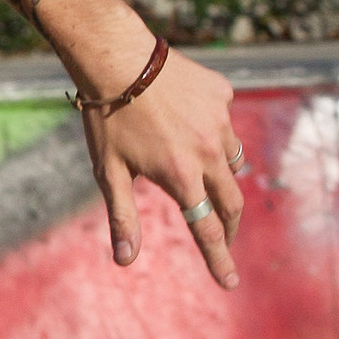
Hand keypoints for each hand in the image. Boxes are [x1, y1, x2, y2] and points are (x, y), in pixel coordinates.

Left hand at [84, 46, 245, 289]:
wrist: (117, 56)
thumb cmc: (106, 118)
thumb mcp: (107, 171)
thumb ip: (122, 216)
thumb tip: (125, 260)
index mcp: (180, 175)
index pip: (205, 228)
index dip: (218, 259)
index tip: (229, 282)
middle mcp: (208, 152)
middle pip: (231, 202)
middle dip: (228, 225)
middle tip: (221, 236)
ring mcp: (220, 121)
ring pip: (232, 160)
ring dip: (219, 175)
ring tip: (195, 172)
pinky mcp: (223, 96)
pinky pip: (224, 122)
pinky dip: (210, 130)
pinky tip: (185, 120)